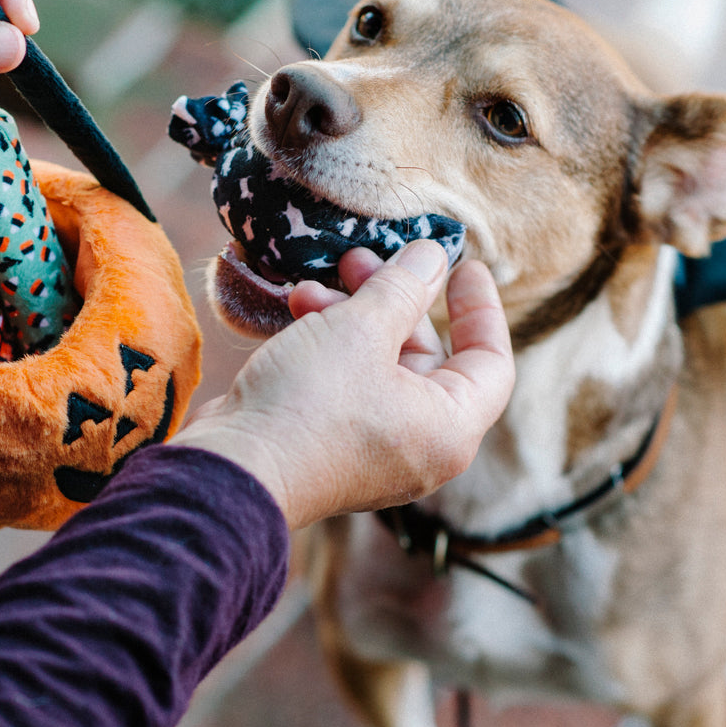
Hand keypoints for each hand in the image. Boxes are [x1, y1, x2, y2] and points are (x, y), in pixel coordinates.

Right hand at [170, 241, 513, 531]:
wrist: (235, 469)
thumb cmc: (311, 404)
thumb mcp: (362, 329)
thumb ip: (403, 288)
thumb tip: (432, 257)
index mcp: (449, 428)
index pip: (490, 363)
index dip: (481, 309)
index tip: (464, 266)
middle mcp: (421, 446)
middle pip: (427, 358)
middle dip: (393, 301)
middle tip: (362, 259)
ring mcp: (375, 452)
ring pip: (380, 368)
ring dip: (352, 318)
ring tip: (313, 286)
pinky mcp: (332, 449)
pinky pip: (348, 387)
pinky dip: (331, 348)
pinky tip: (297, 313)